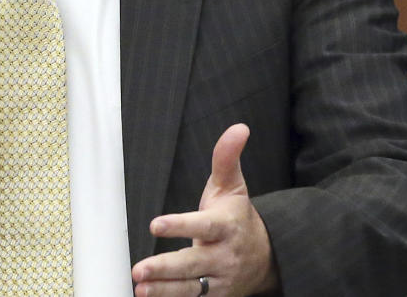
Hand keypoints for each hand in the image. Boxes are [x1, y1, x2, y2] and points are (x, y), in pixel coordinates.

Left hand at [131, 124, 277, 295]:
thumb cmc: (238, 217)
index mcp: (226, 226)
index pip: (202, 225)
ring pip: (191, 288)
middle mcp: (223, 255)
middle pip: (193, 263)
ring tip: (139, 287)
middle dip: (165, 268)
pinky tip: (149, 296)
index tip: (155, 225)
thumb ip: (227, 158)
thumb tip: (238, 128)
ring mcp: (219, 279)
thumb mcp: (233, 186)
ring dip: (163, 290)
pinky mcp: (215, 296)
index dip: (179, 226)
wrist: (267, 257)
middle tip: (139, 269)